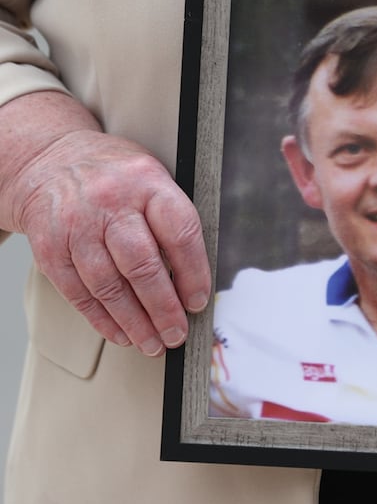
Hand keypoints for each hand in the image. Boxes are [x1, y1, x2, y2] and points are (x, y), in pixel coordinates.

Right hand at [0, 92, 210, 355]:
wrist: (51, 161)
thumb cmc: (115, 177)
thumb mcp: (153, 179)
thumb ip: (173, 222)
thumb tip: (196, 281)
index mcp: (147, 181)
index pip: (179, 232)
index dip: (194, 273)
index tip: (199, 302)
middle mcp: (110, 201)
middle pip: (141, 265)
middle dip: (163, 309)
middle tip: (177, 334)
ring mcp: (76, 224)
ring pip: (108, 285)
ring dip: (134, 322)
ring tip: (152, 343)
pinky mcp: (50, 246)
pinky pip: (78, 292)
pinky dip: (102, 319)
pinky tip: (121, 333)